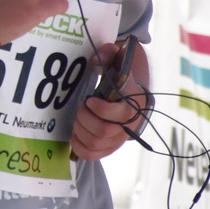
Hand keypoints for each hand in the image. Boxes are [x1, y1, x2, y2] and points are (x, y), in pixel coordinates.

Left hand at [70, 41, 149, 159]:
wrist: (131, 93)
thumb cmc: (121, 74)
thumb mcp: (118, 58)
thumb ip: (108, 53)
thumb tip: (96, 62)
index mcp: (133, 102)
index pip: (121, 113)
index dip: (101, 109)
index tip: (89, 100)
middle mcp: (129, 124)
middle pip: (103, 131)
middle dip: (85, 118)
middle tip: (81, 106)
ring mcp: (120, 138)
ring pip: (96, 144)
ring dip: (80, 131)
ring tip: (78, 118)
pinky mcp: (110, 146)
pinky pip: (93, 155)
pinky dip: (80, 147)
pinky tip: (75, 134)